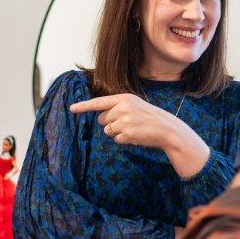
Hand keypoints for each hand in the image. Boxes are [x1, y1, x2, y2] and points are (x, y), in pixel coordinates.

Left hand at [71, 94, 209, 177]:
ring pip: (107, 130)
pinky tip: (135, 136)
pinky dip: (123, 140)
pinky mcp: (127, 134)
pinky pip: (115, 140)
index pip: (99, 102)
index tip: (72, 108)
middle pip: (101, 119)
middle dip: (110, 122)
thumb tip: (101, 116)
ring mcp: (124, 121)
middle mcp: (122, 108)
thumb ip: (119, 106)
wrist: (167, 128)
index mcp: (124, 98)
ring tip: (132, 129)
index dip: (84, 106)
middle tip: (127, 122)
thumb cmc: (150, 117)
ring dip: (117, 132)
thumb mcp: (135, 104)